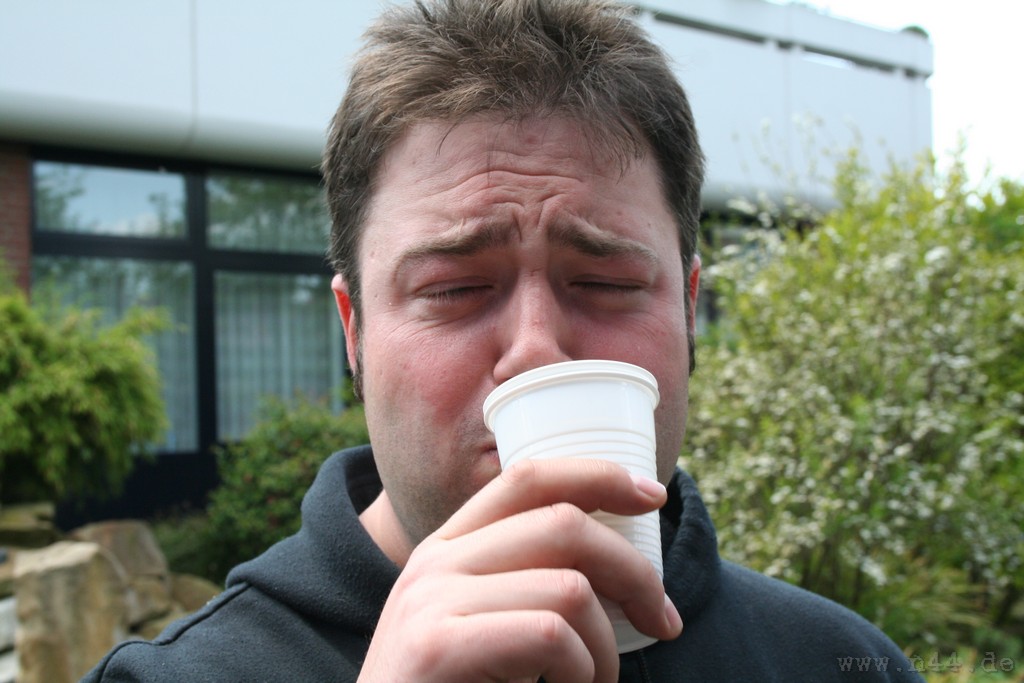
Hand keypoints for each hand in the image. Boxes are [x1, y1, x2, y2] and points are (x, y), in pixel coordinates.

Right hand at [357, 458, 682, 682]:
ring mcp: (431, 600)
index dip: (598, 474)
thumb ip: (523, 585)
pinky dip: (583, 671)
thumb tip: (618, 567)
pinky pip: (549, 634)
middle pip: (562, 523)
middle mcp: (436, 561)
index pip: (528, 477)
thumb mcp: (481, 625)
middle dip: (634, 571)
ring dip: (607, 646)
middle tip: (665, 621)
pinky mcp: (437, 646)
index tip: (653, 495)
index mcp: (449, 546)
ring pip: (568, 587)